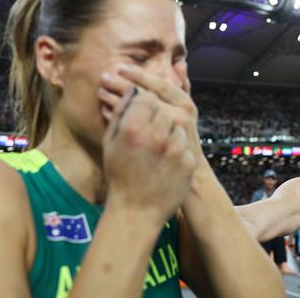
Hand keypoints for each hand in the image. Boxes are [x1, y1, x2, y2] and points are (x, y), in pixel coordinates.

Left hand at [99, 65, 201, 157]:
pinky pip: (131, 128)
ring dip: (116, 100)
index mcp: (185, 104)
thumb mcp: (186, 111)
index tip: (121, 68)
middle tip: (104, 77)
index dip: (139, 75)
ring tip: (101, 92)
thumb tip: (181, 63)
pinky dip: (117, 118)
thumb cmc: (183, 136)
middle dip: (123, 85)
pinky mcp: (154, 146)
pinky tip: (105, 110)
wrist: (189, 171)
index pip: (159, 84)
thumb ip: (183, 87)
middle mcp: (178, 116)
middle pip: (145, 96)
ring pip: (136, 111)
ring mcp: (166, 132)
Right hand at [101, 84, 195, 223]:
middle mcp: (157, 136)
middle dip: (156, 115)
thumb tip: (131, 89)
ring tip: (156, 148)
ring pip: (176, 125)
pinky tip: (164, 161)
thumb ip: (121, 112)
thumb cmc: (120, 175)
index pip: (145, 96)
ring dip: (168, 131)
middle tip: (148, 128)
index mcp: (133, 128)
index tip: (141, 108)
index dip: (143, 101)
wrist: (137, 210)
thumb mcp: (111, 142)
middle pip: (163, 108)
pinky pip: (184, 144)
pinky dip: (176, 148)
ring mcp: (176, 149)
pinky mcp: (188, 162)